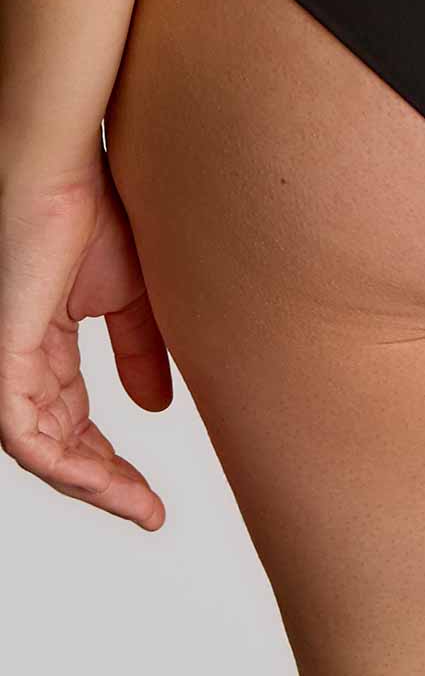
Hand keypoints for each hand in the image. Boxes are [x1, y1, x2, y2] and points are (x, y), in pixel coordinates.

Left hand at [0, 150, 170, 527]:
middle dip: (105, 482)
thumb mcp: (132, 297)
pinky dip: (65, 464)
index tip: (153, 494)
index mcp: (45, 344)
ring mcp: (6, 362)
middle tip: (150, 508)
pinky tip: (104, 478)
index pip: (74, 420)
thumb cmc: (96, 213)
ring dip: (90, 483)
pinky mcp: (2, 358)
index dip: (113, 461)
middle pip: (59, 443)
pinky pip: (24, 434)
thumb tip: (154, 408)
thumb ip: (139, 352)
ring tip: (136, 502)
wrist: (65, 172)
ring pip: (40, 449)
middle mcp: (19, 361)